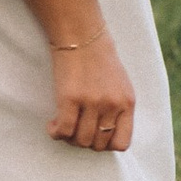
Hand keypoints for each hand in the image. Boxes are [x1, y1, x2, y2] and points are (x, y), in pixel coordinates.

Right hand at [46, 36, 133, 154]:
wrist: (81, 34)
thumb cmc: (99, 58)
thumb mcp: (120, 84)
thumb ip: (118, 108)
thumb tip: (106, 135)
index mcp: (127, 103)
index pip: (121, 143)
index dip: (105, 145)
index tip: (94, 135)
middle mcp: (112, 105)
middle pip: (98, 145)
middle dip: (84, 142)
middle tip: (74, 130)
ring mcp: (92, 102)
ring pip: (81, 141)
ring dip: (69, 138)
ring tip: (63, 126)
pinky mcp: (71, 98)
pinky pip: (64, 130)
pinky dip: (56, 133)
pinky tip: (52, 125)